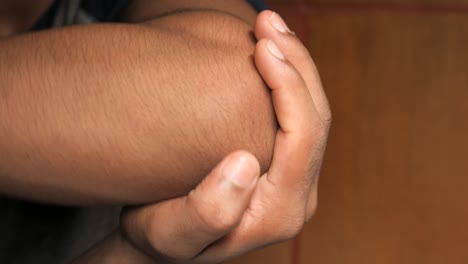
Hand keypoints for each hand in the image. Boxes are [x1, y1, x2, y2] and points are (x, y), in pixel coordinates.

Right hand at [120, 10, 330, 262]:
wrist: (165, 244)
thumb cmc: (160, 238)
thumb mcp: (169, 235)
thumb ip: (208, 213)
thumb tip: (246, 164)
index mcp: (280, 211)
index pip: (303, 139)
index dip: (288, 87)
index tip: (262, 46)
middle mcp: (298, 195)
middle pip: (316, 120)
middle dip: (297, 64)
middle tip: (267, 21)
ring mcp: (294, 180)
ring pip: (311, 113)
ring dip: (295, 65)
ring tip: (270, 27)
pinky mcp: (283, 167)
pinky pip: (296, 117)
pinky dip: (286, 79)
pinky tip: (269, 53)